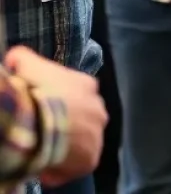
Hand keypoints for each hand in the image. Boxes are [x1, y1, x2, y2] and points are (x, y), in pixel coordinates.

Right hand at [4, 46, 106, 186]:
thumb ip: (23, 59)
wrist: (41, 121)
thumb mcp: (28, 67)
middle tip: (41, 135)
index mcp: (87, 86)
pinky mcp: (91, 157)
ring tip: (43, 152)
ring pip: (81, 142)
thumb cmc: (36, 93)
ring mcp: (97, 133)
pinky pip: (77, 165)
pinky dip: (62, 170)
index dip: (58, 105)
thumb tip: (14, 56)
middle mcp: (98, 107)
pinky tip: (45, 168)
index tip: (41, 113)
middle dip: (64, 127)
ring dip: (65, 148)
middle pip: (81, 118)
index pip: (76, 94)